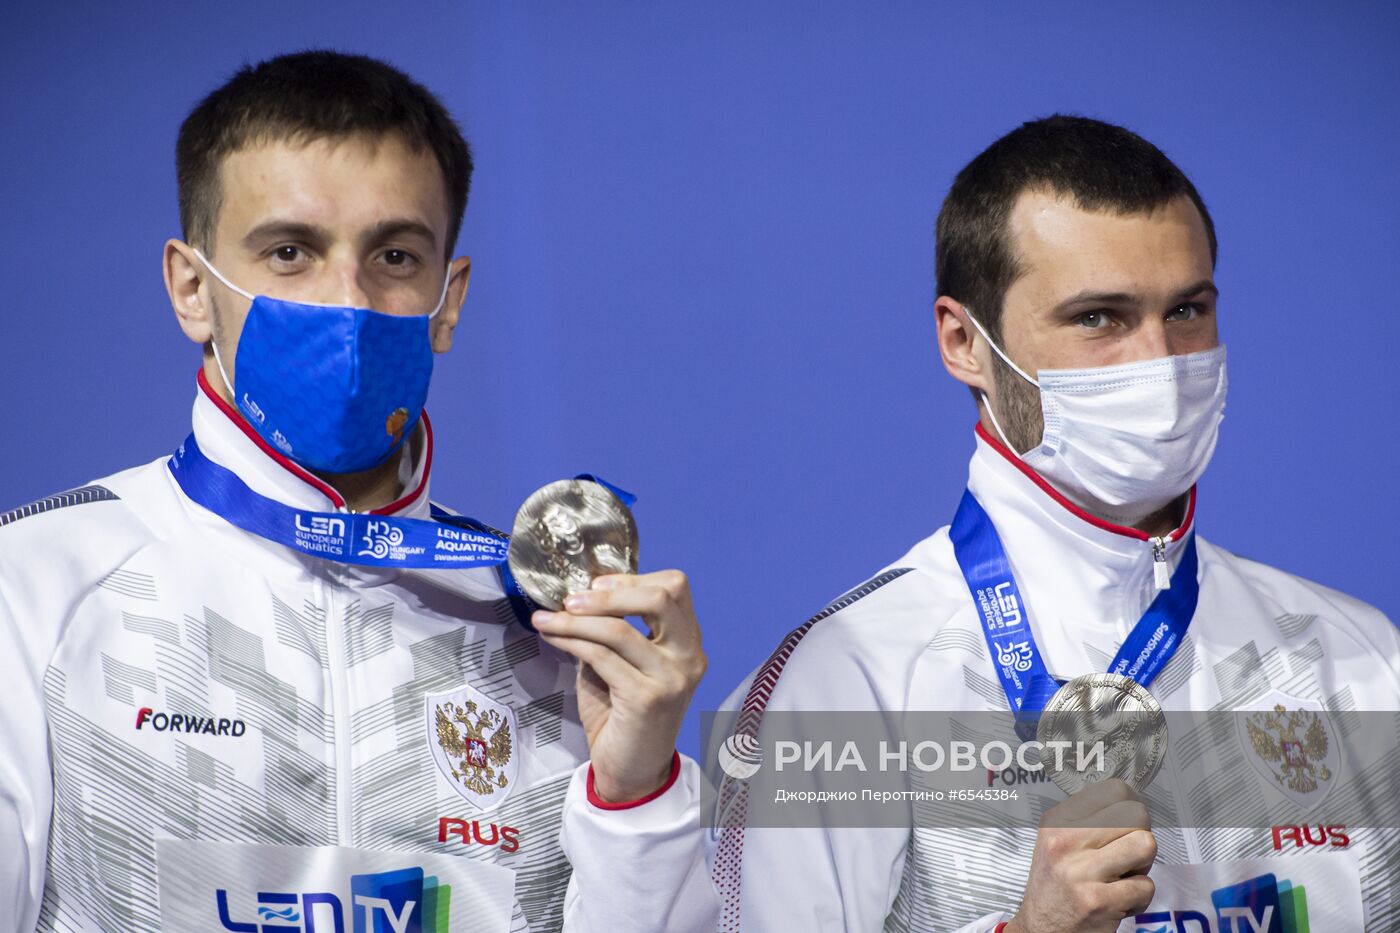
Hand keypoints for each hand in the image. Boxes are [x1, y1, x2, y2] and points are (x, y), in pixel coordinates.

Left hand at [531, 570, 706, 802]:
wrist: (631, 771)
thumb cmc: (623, 716)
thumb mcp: (623, 664)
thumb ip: (614, 631)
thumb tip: (579, 598)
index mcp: (688, 642)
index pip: (674, 587)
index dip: (632, 578)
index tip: (596, 585)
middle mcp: (689, 657)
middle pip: (660, 596)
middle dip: (609, 592)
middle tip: (572, 599)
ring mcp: (672, 678)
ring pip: (620, 628)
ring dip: (576, 620)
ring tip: (548, 619)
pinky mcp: (647, 698)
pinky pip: (601, 656)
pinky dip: (572, 641)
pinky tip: (554, 639)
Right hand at [1004, 779, 1156, 932]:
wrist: (1040, 931)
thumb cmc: (1055, 885)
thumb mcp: (1055, 842)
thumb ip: (1087, 820)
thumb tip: (1130, 801)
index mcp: (1057, 822)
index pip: (1114, 790)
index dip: (1132, 806)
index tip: (1129, 821)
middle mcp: (1065, 842)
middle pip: (1136, 815)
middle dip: (1139, 837)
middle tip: (1126, 855)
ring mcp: (1082, 872)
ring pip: (1145, 845)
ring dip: (1143, 865)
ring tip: (1124, 875)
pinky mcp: (1099, 901)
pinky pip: (1146, 886)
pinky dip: (1139, 899)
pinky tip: (1119, 901)